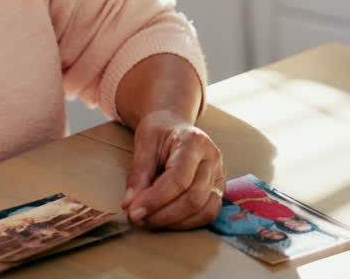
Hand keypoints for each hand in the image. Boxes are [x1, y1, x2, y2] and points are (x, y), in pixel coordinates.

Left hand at [121, 109, 224, 229]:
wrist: (174, 126)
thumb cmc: (159, 132)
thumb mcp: (144, 144)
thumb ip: (138, 174)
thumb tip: (130, 205)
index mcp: (195, 142)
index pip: (178, 179)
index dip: (155, 200)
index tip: (134, 212)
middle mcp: (213, 159)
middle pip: (194, 198)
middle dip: (164, 215)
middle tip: (139, 219)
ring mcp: (219, 175)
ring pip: (204, 211)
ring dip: (175, 223)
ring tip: (150, 220)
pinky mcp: (218, 189)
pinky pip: (208, 214)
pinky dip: (186, 223)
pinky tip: (166, 220)